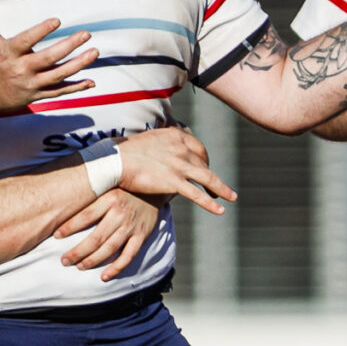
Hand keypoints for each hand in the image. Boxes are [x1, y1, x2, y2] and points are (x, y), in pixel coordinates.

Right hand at [0, 0, 95, 115]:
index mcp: (8, 53)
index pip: (27, 40)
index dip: (42, 31)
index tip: (57, 20)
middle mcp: (20, 70)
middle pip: (49, 58)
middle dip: (69, 46)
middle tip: (86, 34)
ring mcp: (30, 84)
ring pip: (58, 75)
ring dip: (78, 65)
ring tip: (94, 52)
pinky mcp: (35, 95)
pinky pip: (59, 92)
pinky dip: (76, 88)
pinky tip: (91, 81)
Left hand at [58, 190, 167, 279]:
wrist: (154, 187)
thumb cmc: (124, 188)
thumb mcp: (108, 186)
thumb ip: (92, 196)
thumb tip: (64, 204)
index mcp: (109, 199)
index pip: (85, 216)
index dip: (69, 227)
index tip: (55, 235)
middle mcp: (120, 214)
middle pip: (96, 237)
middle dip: (78, 251)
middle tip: (64, 260)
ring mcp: (132, 226)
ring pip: (110, 248)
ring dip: (93, 260)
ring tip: (79, 266)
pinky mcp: (141, 235)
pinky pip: (129, 255)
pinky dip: (117, 268)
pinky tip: (104, 276)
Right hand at [112, 126, 234, 212]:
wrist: (115, 160)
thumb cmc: (126, 151)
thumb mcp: (149, 138)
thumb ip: (162, 141)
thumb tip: (165, 144)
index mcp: (176, 135)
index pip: (198, 147)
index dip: (203, 158)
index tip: (204, 166)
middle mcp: (182, 148)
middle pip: (204, 162)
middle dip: (210, 174)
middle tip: (213, 185)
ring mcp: (180, 165)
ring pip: (208, 178)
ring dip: (221, 189)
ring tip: (231, 197)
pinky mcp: (174, 182)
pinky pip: (197, 194)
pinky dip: (210, 203)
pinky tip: (220, 210)